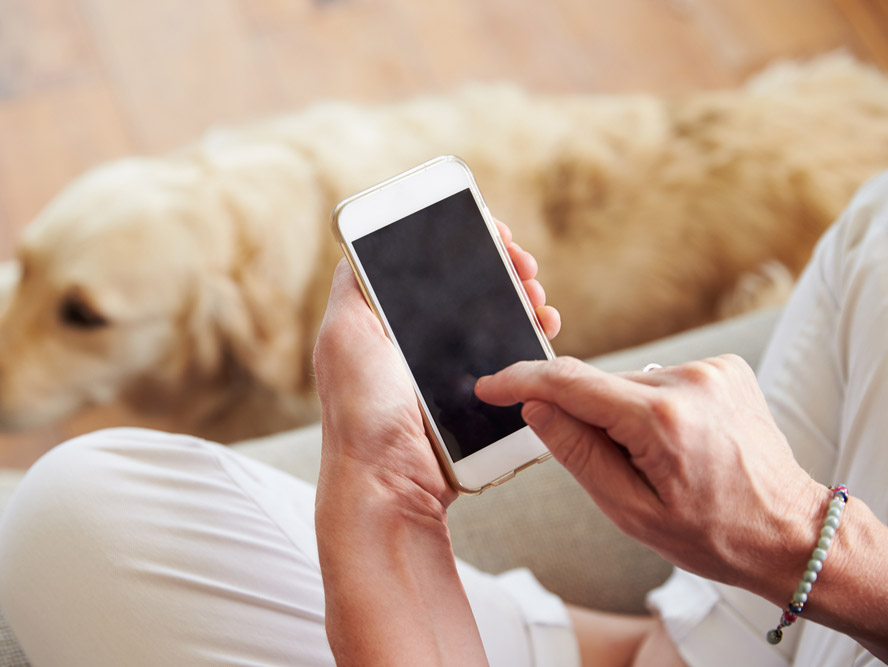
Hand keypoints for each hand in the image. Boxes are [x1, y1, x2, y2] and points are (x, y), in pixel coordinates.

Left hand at [313, 220, 558, 509]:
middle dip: (502, 269)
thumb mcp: (345, 336)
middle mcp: (417, 344)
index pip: (429, 266)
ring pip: (494, 320)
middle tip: (524, 267)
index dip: (461, 242)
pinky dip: (529, 340)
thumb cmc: (362, 412)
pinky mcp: (476, 399)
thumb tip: (360, 249)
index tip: (492, 233)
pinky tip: (542, 328)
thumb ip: (354, 289)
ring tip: (537, 299)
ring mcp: (448, 372)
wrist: (390, 485)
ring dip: (521, 301)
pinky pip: (509, 360)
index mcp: (386, 324)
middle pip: (468, 288)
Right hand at [475, 354, 826, 598]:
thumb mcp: (630, 511)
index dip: (519, 380)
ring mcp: (711, 369)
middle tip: (610, 466)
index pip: (568, 381)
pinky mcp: (724, 367)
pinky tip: (677, 442)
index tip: (489, 386)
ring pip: (628, 382)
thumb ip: (577, 452)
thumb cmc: (711, 533)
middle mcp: (688, 380)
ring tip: (657, 461)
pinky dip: (650, 406)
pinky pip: (659, 379)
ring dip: (621, 413)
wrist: (789, 531)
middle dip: (583, 415)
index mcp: (661, 420)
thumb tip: (536, 407)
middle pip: (598, 383)